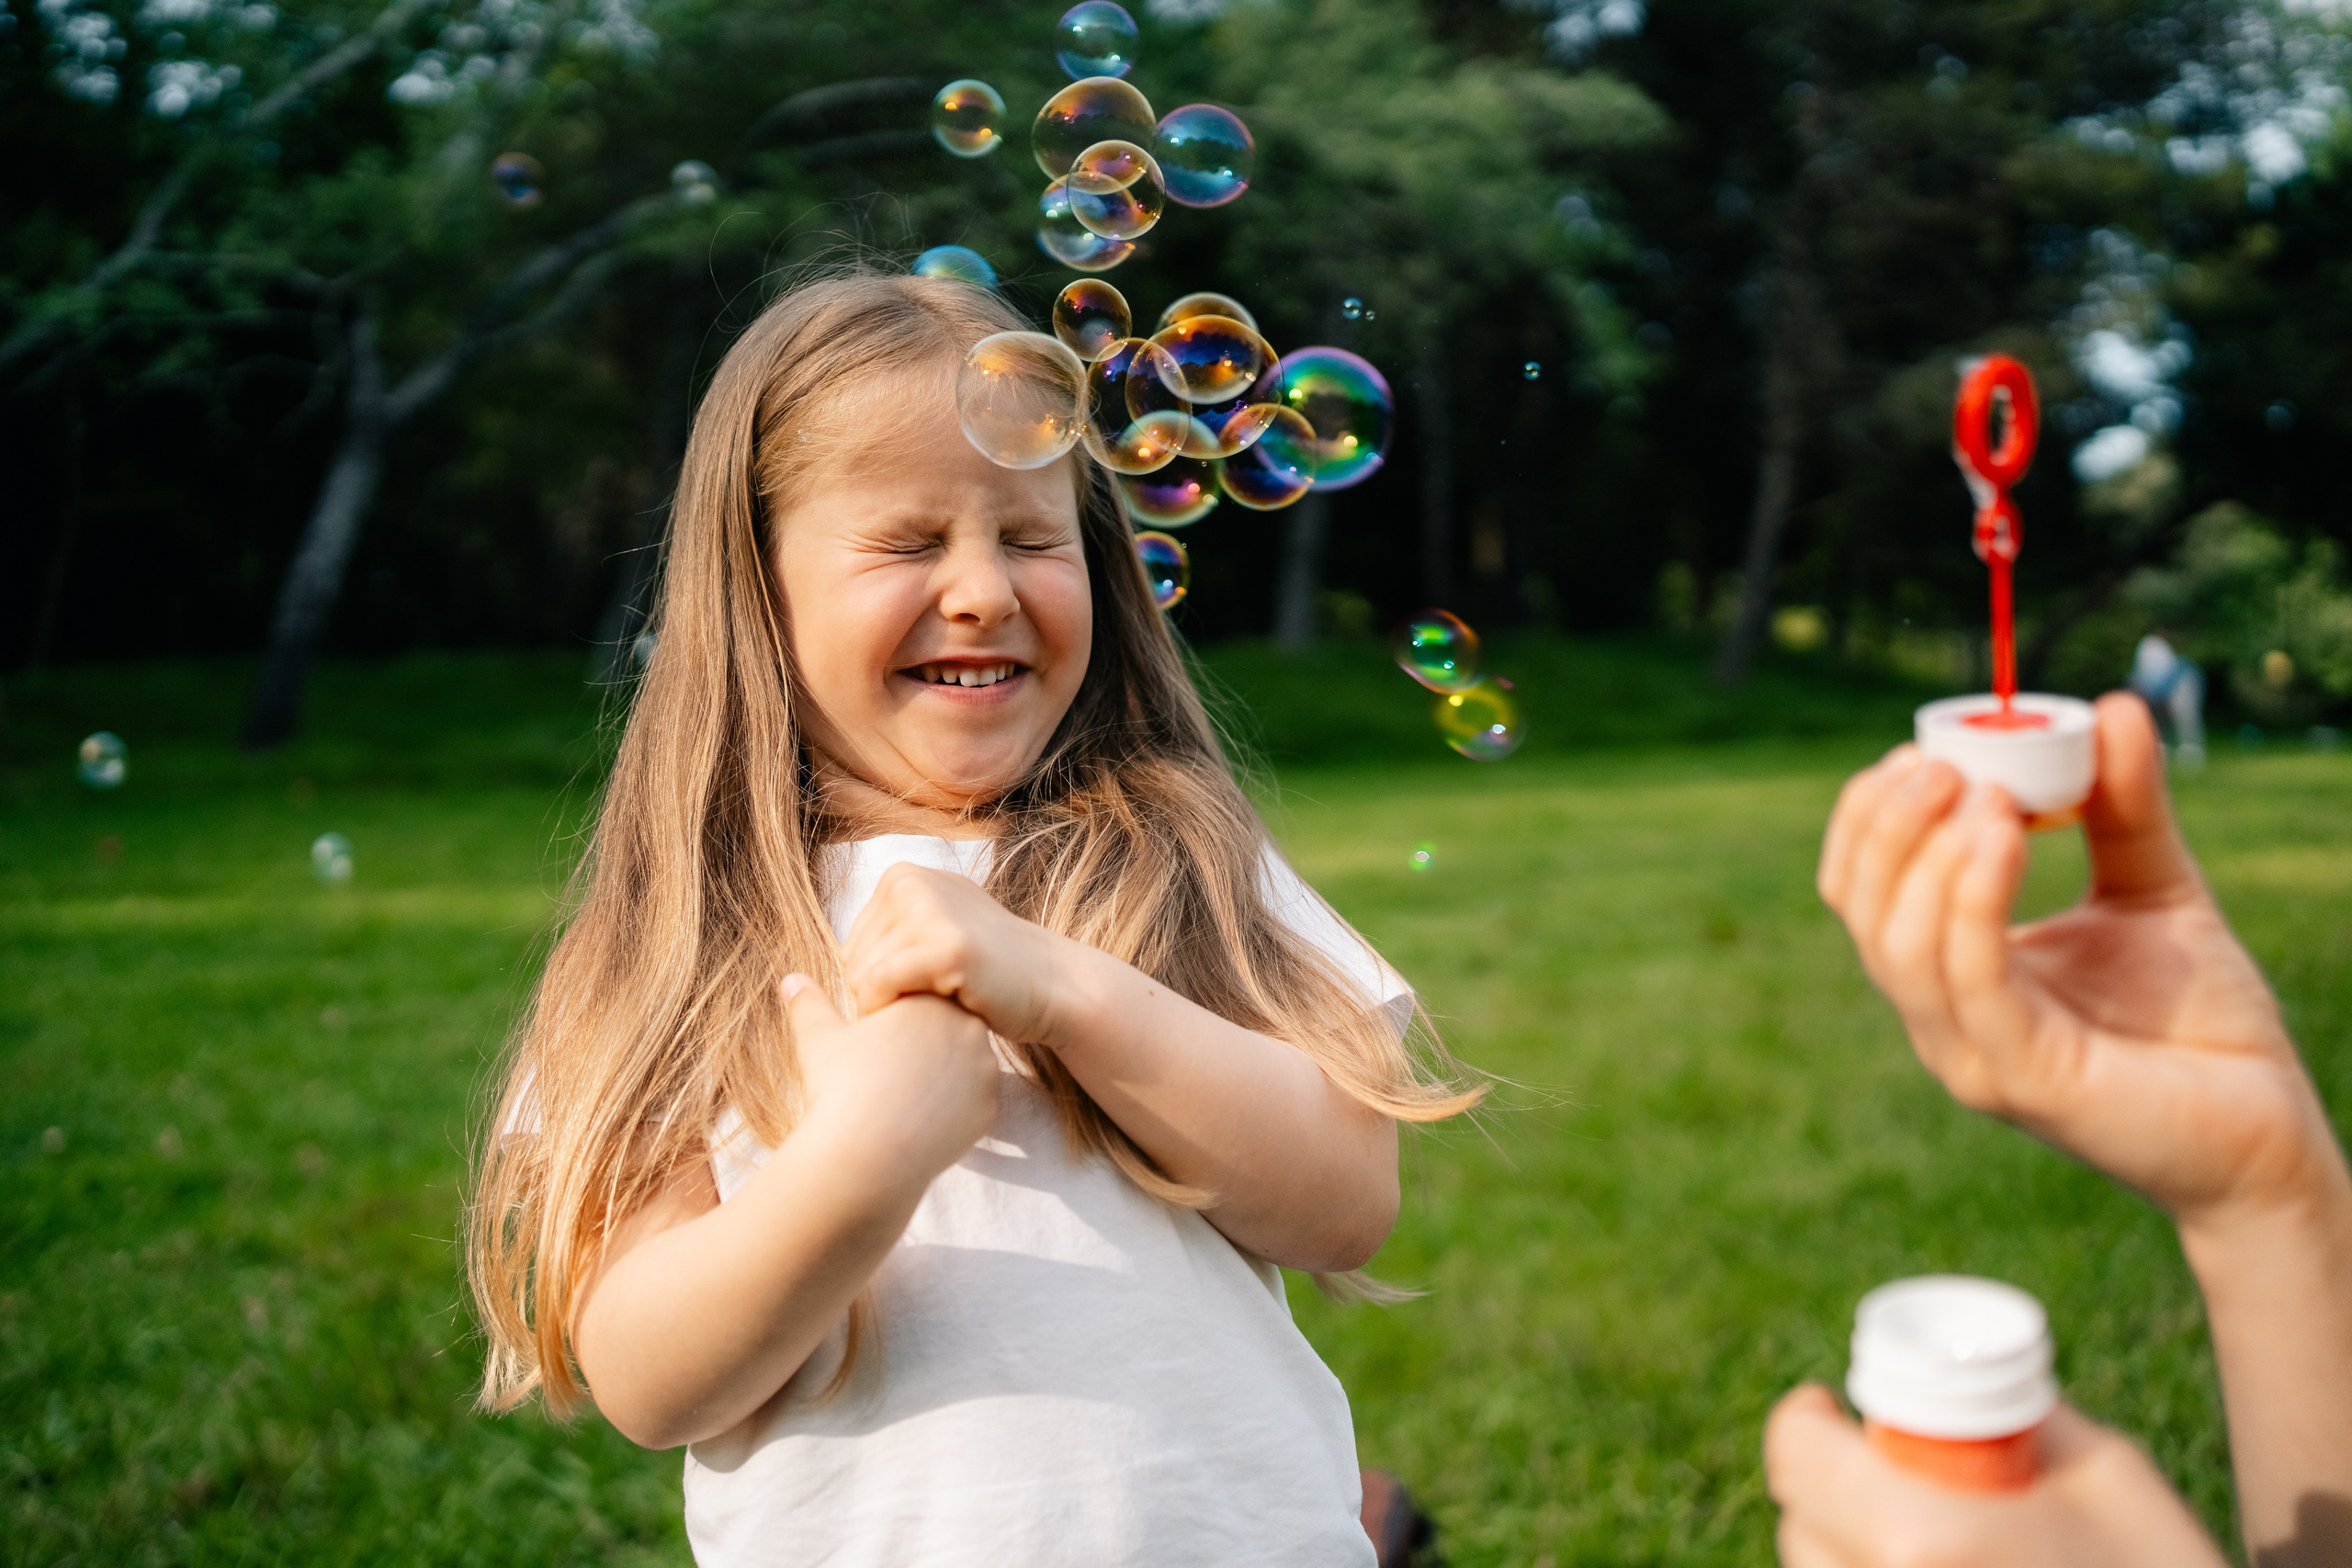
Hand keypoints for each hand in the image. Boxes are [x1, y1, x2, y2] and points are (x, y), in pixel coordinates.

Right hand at [784, 975, 999, 1175]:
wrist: (867, 1154)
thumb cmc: (840, 1088)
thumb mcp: (818, 1039)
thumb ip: (809, 1003)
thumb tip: (792, 979)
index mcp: (929, 1000)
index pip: (920, 997)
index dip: (895, 1017)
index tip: (875, 1040)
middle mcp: (967, 1028)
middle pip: (948, 1027)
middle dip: (924, 1043)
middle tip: (889, 1070)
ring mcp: (984, 1071)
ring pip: (964, 1064)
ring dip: (941, 1074)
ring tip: (903, 1095)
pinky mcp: (988, 1110)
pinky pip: (972, 1101)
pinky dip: (951, 1108)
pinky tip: (920, 1118)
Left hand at [838, 864, 1076, 1047]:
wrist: (1053, 985)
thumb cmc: (986, 973)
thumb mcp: (933, 932)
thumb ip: (886, 936)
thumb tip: (808, 971)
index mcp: (901, 875)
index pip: (849, 947)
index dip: (874, 985)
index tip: (918, 993)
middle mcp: (909, 881)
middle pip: (850, 962)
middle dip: (880, 998)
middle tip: (929, 1005)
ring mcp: (929, 910)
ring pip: (861, 977)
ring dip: (891, 1008)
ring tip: (937, 1004)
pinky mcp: (946, 945)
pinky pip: (879, 986)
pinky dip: (893, 1011)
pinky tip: (933, 1011)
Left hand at [1763, 1385, 2225, 1566]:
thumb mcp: (2108, 1473)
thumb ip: (2019, 1415)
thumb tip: (1965, 1386)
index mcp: (1924, 1542)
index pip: (1799, 1460)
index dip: (1800, 1422)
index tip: (1822, 1407)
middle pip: (1801, 1530)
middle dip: (1826, 1490)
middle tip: (1873, 1470)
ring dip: (1841, 1550)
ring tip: (1906, 1534)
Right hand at [1817, 693, 2334, 1230]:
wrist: (2265, 1126)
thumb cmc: (2201, 1018)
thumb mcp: (2152, 885)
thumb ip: (2124, 806)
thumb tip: (2111, 705)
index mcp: (1951, 972)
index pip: (1862, 889)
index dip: (1871, 815)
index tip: (1923, 750)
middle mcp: (1941, 1017)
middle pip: (1861, 909)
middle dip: (1886, 823)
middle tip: (1944, 762)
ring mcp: (1969, 1053)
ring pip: (1896, 943)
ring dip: (1927, 854)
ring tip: (1987, 794)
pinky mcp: (2016, 1079)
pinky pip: (1965, 979)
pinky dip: (1970, 901)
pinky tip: (2003, 839)